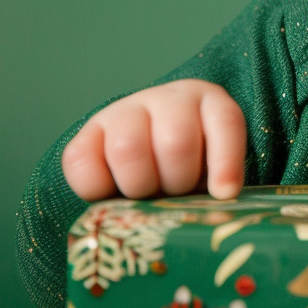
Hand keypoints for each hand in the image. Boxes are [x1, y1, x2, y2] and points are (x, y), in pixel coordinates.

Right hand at [61, 80, 245, 200]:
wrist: (145, 154)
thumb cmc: (189, 168)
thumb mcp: (211, 171)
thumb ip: (215, 185)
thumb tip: (215, 208)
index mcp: (209, 102)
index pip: (225, 122)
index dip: (226, 161)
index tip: (225, 193)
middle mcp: (167, 98)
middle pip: (176, 141)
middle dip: (177, 181)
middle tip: (174, 194)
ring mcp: (124, 111)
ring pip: (128, 148)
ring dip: (139, 186)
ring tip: (146, 195)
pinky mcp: (86, 133)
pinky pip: (81, 161)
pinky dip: (96, 188)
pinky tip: (111, 194)